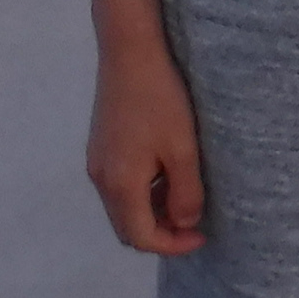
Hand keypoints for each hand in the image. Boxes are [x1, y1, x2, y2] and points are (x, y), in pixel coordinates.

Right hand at [88, 42, 208, 254]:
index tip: (201, 236)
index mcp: (120, 185)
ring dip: (151, 212)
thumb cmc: (161, 99)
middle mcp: (101, 179)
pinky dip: (141, 193)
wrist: (129, 52)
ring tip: (183, 195)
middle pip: (127, 228)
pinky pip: (118, 186)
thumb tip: (183, 223)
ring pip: (122, 208)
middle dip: (160, 233)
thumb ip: (185, 193)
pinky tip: (164, 172)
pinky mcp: (99, 146)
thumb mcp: (182, 149)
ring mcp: (96, 162)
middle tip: (193, 222)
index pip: (141, 238)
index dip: (173, 245)